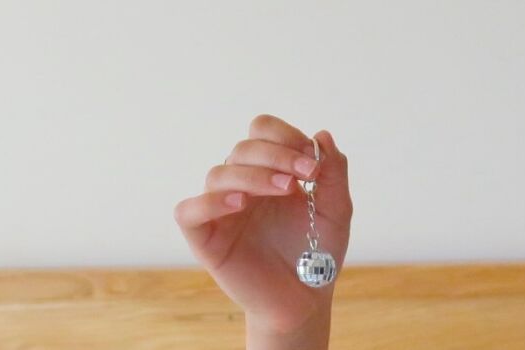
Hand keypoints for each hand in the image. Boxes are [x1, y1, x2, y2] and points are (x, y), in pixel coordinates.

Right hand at [173, 114, 351, 348]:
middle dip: (276, 155)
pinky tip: (240, 204)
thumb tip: (322, 135)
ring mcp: (219, 210)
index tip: (312, 159)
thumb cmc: (317, 254)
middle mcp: (240, 184)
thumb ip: (334, 173)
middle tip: (305, 175)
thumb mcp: (335, 210)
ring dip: (253, 174)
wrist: (304, 299)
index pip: (261, 131)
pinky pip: (189, 210)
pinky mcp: (204, 237)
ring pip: (218, 173)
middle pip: (242, 148)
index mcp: (268, 171)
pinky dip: (210, 202)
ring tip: (284, 189)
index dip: (284, 135)